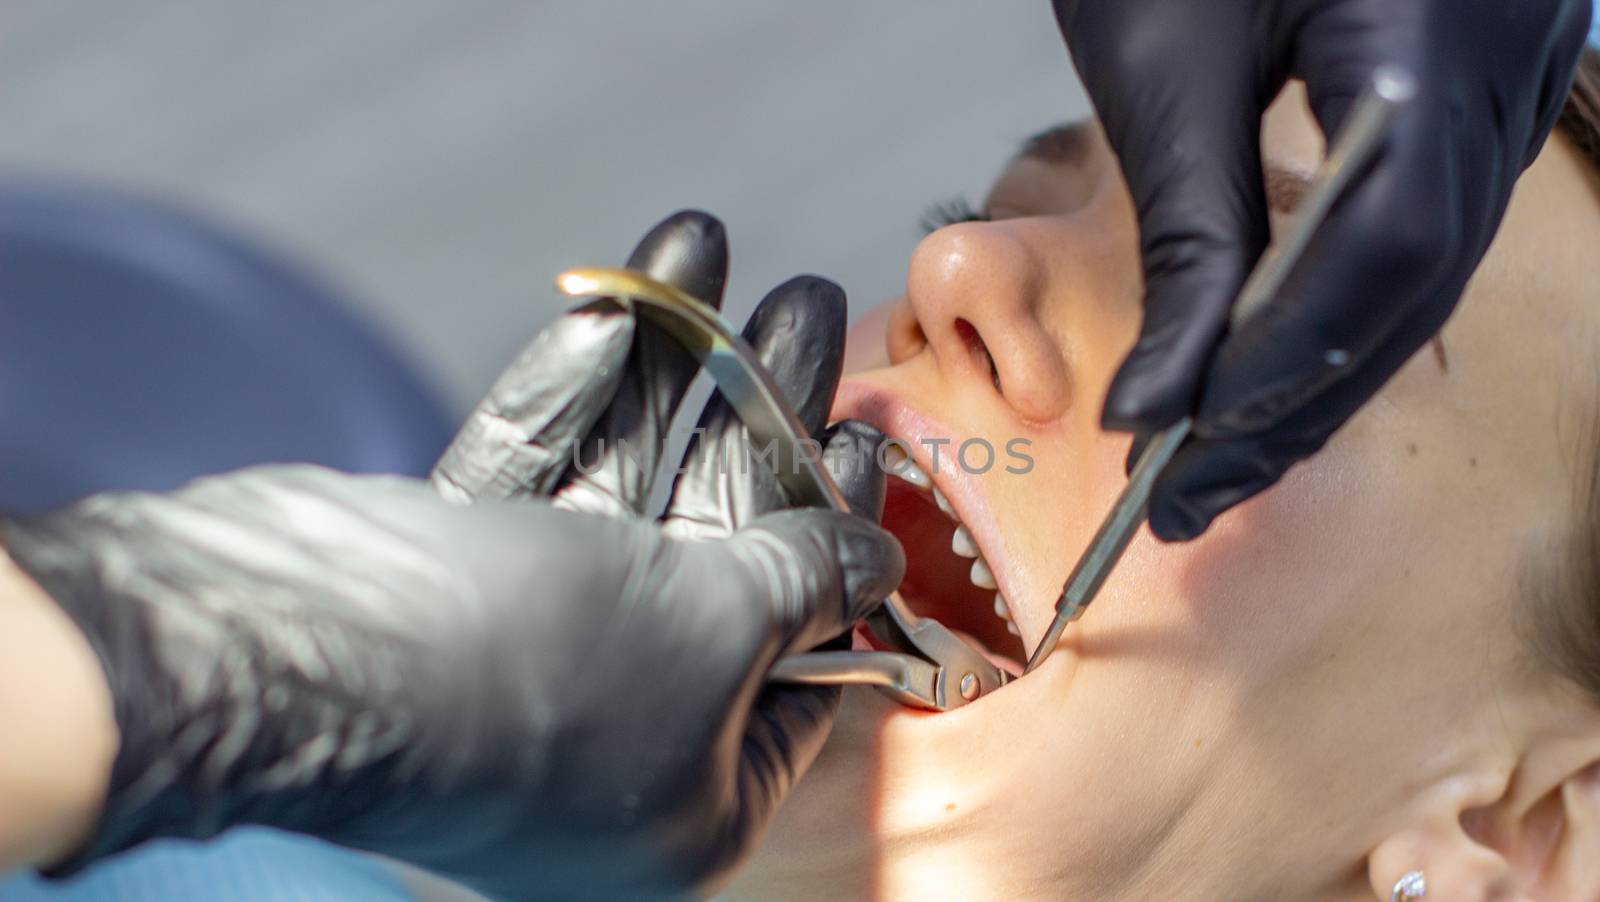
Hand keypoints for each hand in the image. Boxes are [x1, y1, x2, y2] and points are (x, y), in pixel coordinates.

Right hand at [1, 212, 901, 899]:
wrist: (286, 654)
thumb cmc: (538, 678)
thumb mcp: (716, 629)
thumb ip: (798, 580)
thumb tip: (869, 559)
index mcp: (691, 799)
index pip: (799, 666)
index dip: (840, 549)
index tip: (862, 439)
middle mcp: (609, 735)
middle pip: (714, 557)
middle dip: (763, 419)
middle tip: (811, 304)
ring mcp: (515, 651)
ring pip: (620, 494)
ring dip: (672, 374)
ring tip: (718, 250)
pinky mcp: (442, 578)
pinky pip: (531, 476)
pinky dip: (573, 391)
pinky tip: (624, 302)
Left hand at [1054, 0, 1591, 538]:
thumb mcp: (1168, 58)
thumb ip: (1189, 228)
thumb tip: (1165, 395)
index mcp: (1439, 29)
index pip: (1387, 244)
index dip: (1285, 357)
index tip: (1183, 440)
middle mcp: (1513, 55)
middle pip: (1419, 277)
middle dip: (1297, 397)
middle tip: (1188, 494)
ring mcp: (1516, 67)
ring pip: (1432, 265)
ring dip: (1321, 368)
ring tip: (1218, 456)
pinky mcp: (1481, 80)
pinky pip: (1429, 221)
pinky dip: (1345, 305)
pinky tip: (1276, 364)